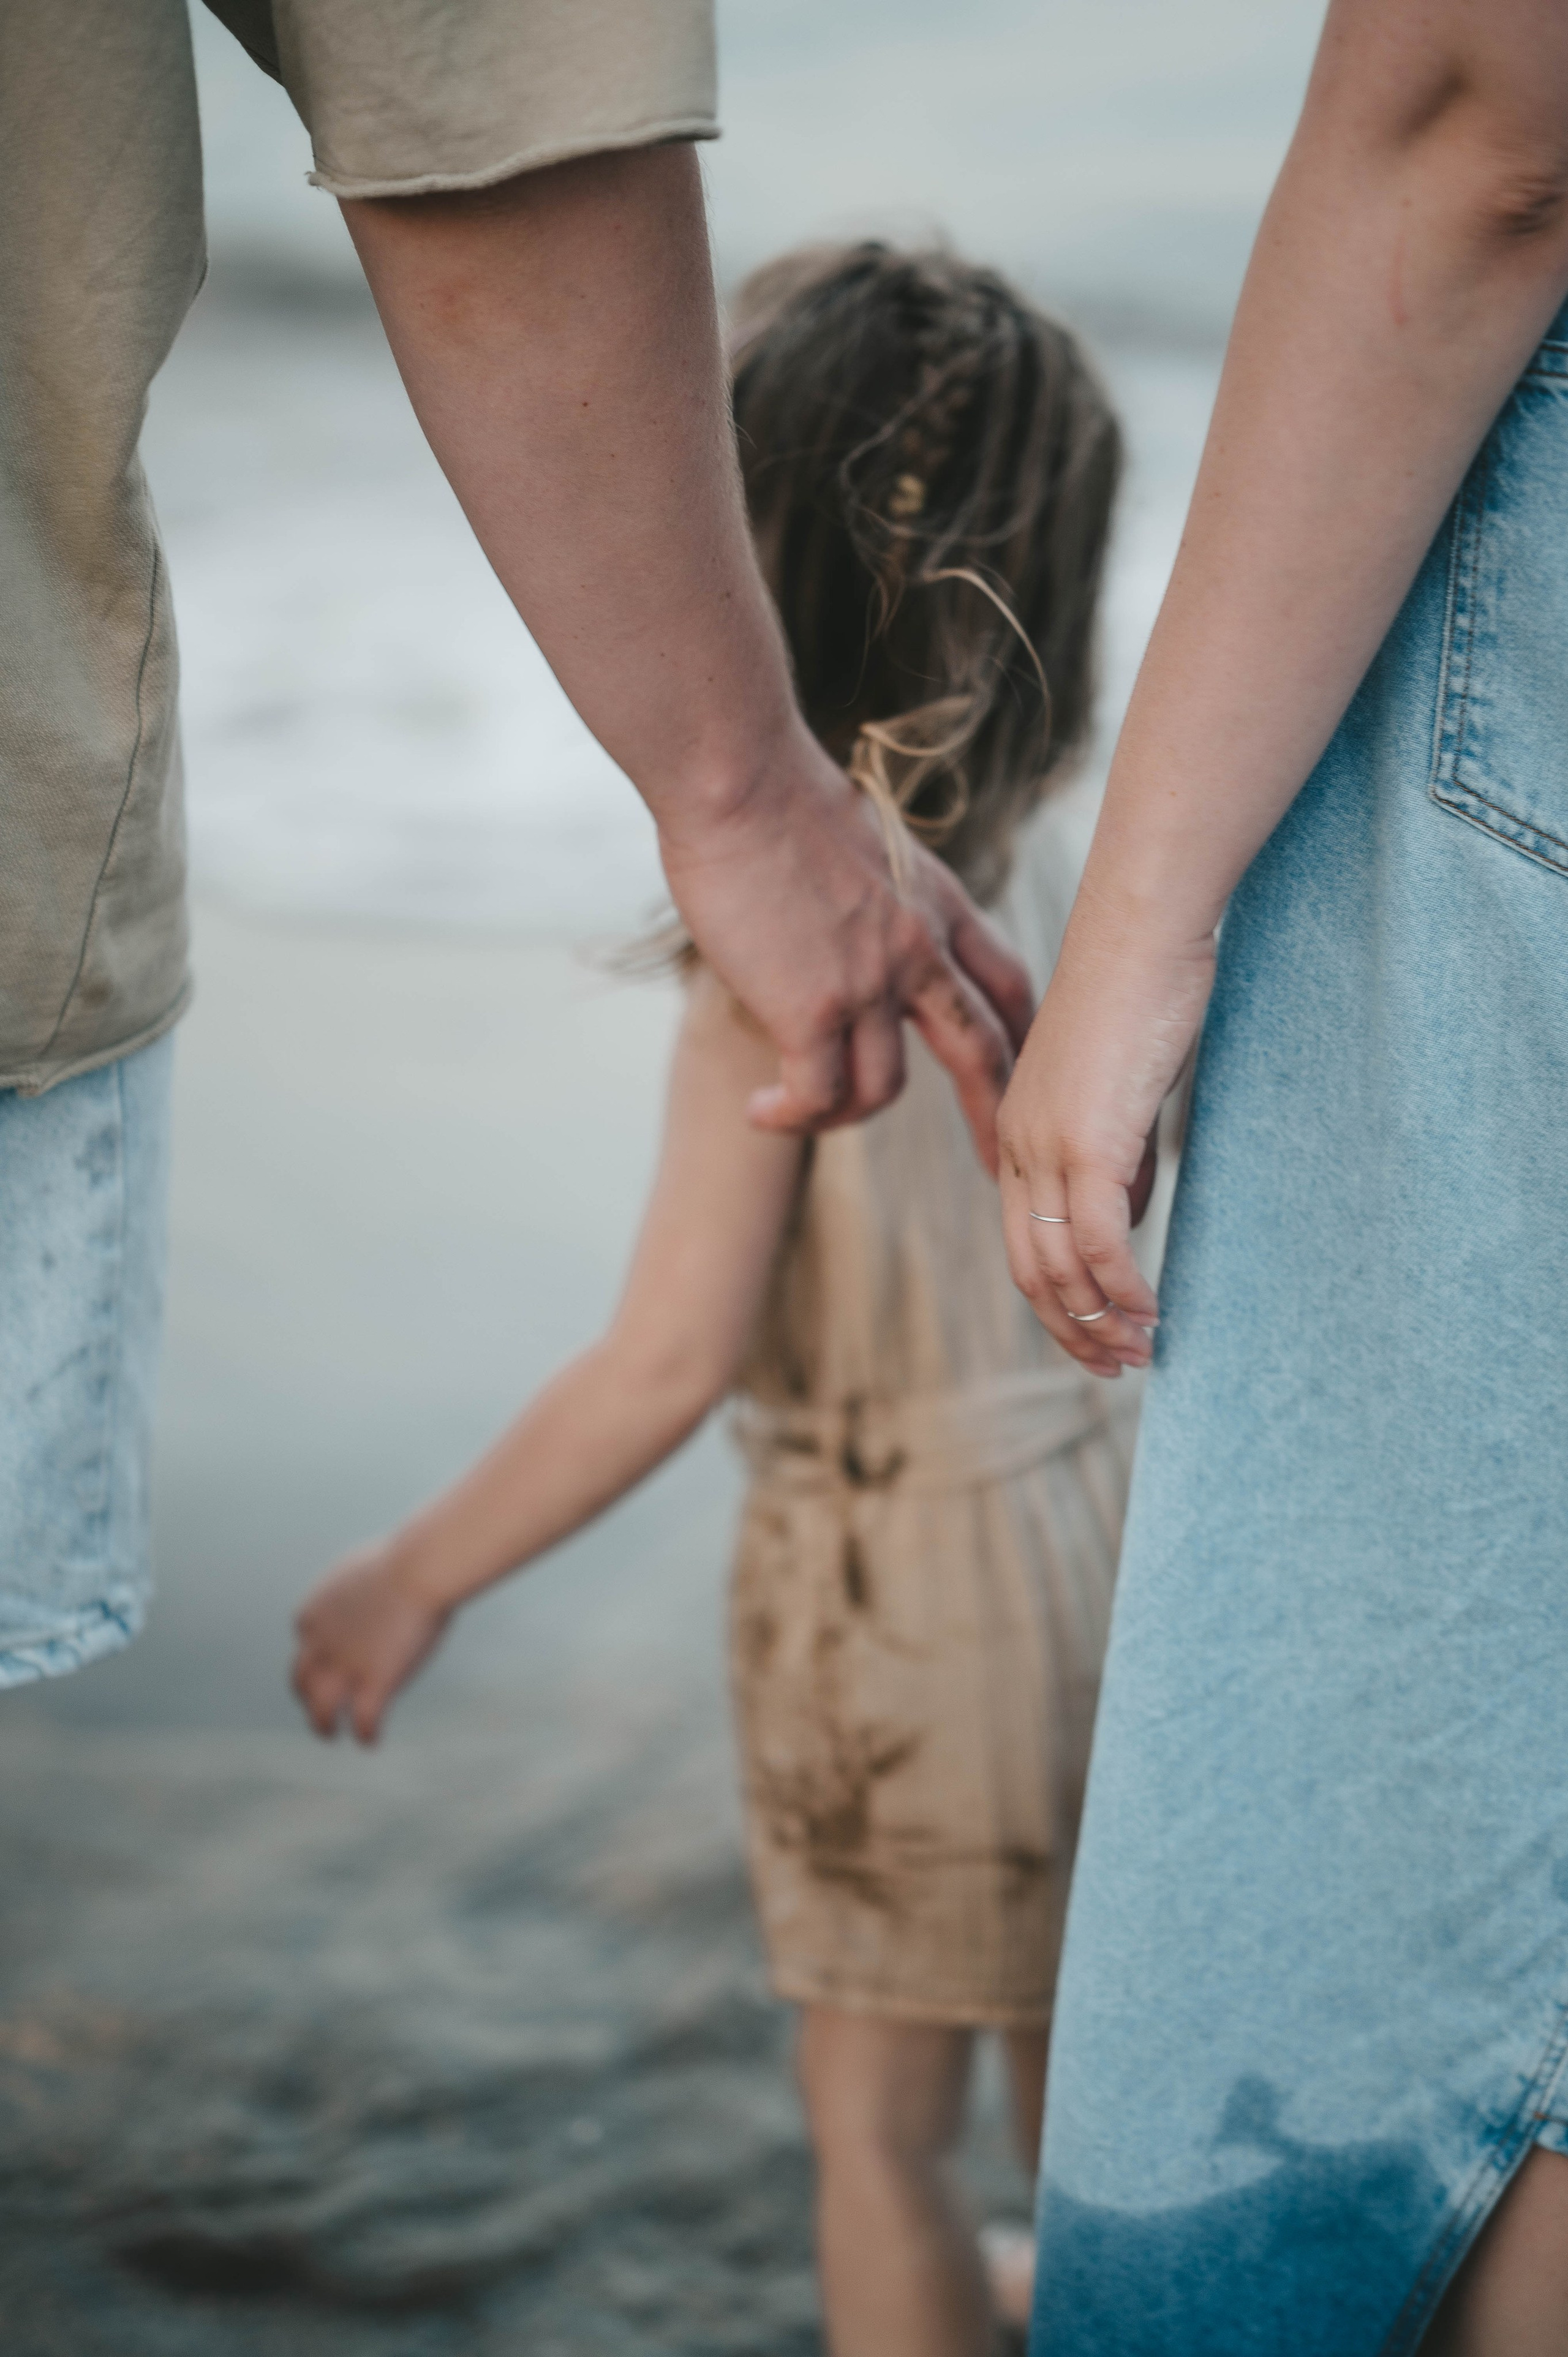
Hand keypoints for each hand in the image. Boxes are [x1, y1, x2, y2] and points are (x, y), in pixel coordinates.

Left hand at [291, 1543, 452, 1744]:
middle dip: (307, 1696)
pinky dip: (365, 1734)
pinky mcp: (373, 1685)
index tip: (333, 1661)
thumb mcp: (367, 1569)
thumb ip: (360, 1590)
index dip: (317, 1655)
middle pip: (301, 1680)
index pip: (305, 1643)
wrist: (419, 1567)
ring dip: (322, 1725)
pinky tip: (372, 1741)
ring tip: (331, 1734)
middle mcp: (319, 1644)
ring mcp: (344, 1668)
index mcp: (313, 1612)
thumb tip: (373, 1595)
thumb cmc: (406, 1557)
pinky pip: (363, 1721)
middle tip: (318, 1708)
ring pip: (320, 1710)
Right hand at [657, 731, 1034, 1170]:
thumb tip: (839, 926)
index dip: (1022, 1037)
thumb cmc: (772, 793)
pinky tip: (762, 1111)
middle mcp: (920, 949)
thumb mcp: (859, 843)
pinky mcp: (814, 1007)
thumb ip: (872, 898)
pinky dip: (791, 1115)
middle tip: (1003, 1172)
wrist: (737, 774)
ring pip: (884, 1090)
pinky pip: (818, 1095)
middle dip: (998, 1119)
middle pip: (985, 1054)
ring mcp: (873, 982)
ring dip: (840, 1115)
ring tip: (790, 1110)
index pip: (1007, 983)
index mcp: (936, 903)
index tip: (1031, 1076)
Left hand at [996, 883, 1215, 1374]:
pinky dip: (1124, 1287)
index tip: (1099, 1335)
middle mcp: (1020, 1143)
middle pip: (1032, 1269)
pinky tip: (1153, 1311)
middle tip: (1118, 1366)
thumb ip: (1116, 1159)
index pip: (1026, 1240)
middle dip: (1073, 1328)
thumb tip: (1124, 1222)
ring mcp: (1049, 1144)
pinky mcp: (1090, 1140)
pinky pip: (1101, 1241)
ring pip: (1061, 1265)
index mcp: (1018, 1130)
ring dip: (1100, 1320)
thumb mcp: (1121, 1091)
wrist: (1141, 929)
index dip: (1059, 1299)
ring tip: (1141, 1352)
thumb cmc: (1142, 994)